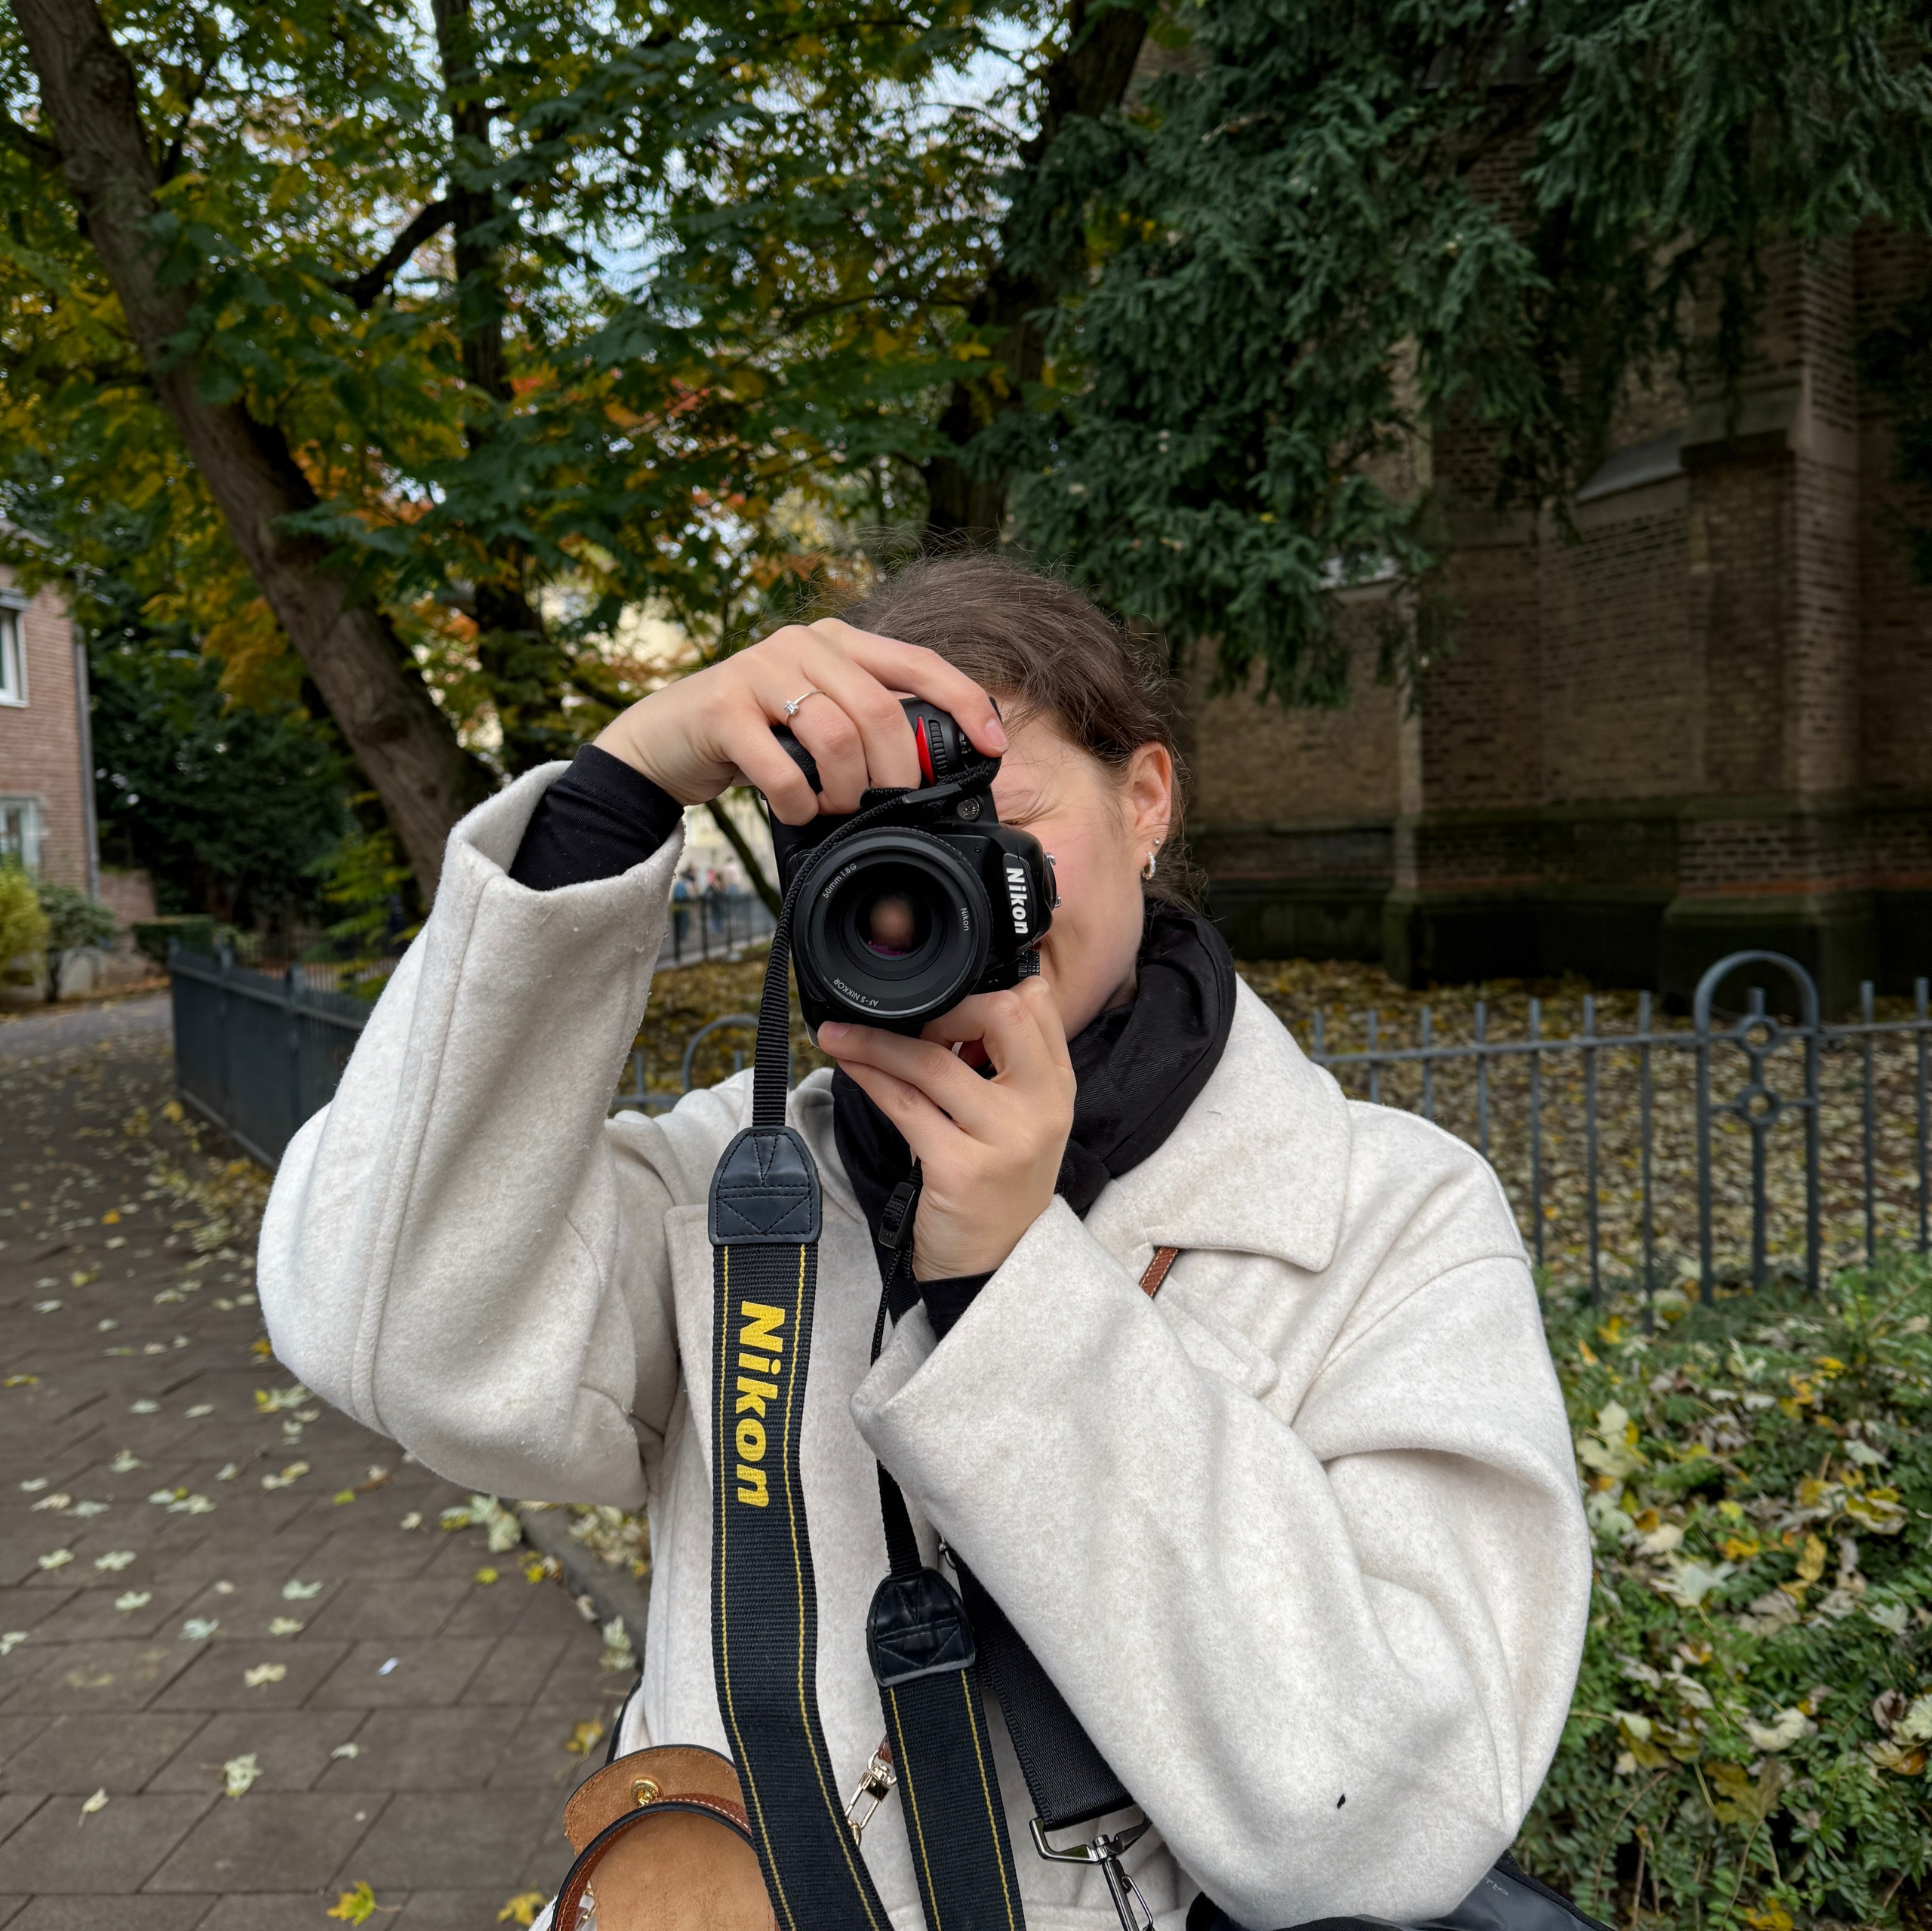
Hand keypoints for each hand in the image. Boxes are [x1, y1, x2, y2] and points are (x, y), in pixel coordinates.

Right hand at [593, 618, 1006, 822]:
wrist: (664, 741)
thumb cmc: (754, 736)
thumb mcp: (817, 720)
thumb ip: (866, 727)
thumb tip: (931, 770)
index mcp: (838, 642)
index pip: (919, 662)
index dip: (964, 702)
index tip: (993, 746)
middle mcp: (802, 643)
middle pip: (881, 710)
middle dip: (897, 773)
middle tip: (889, 808)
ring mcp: (759, 669)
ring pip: (837, 735)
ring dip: (847, 790)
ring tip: (835, 809)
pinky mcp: (723, 706)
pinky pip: (782, 765)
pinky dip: (800, 802)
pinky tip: (797, 810)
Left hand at [820, 977, 1074, 1280]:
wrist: (996, 1263)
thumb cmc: (998, 1185)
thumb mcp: (1021, 1119)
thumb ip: (1000, 1066)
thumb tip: (938, 1013)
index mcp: (1058, 1085)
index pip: (1036, 1002)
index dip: (985, 991)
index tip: (945, 1007)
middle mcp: (1041, 1106)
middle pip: (998, 1014)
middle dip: (942, 1008)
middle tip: (906, 1025)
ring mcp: (1004, 1138)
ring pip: (934, 1062)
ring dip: (875, 1041)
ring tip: (840, 1035)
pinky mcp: (961, 1169)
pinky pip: (904, 1104)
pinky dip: (868, 1076)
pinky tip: (848, 1065)